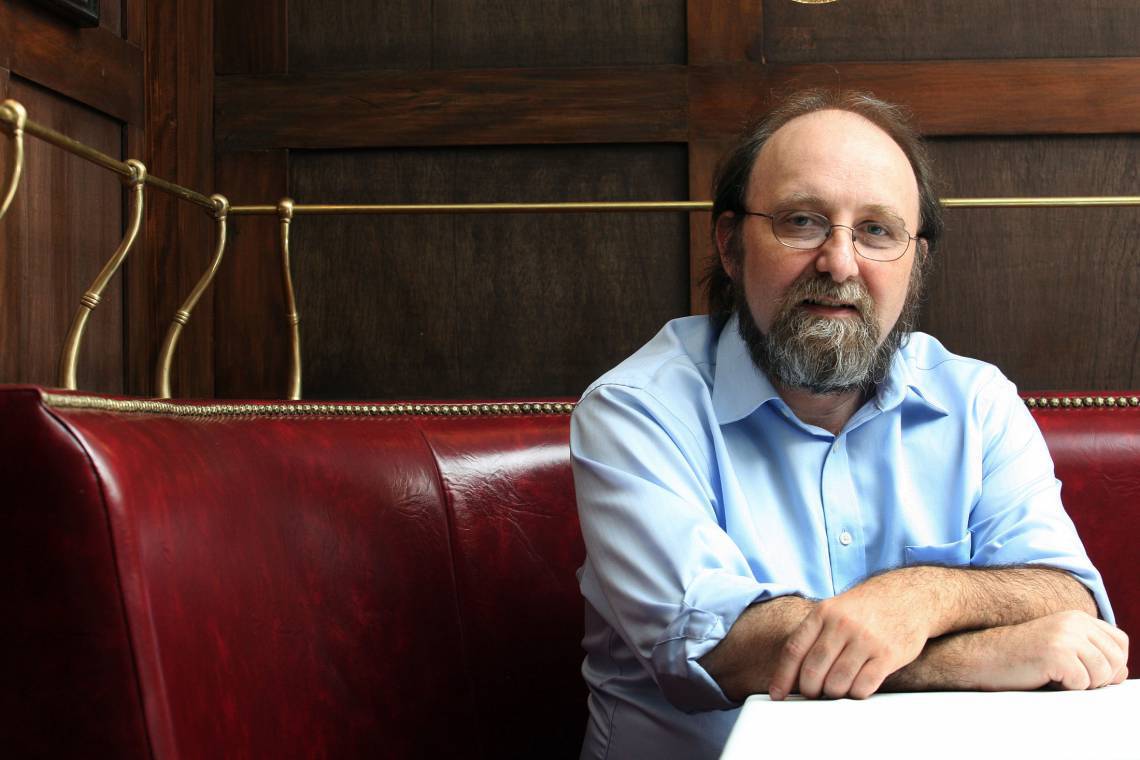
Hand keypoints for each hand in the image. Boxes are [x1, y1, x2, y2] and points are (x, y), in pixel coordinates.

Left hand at [768, 571, 937, 699]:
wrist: (908, 596)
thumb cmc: (866, 608)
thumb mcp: (835, 610)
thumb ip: (815, 635)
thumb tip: (792, 672)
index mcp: (823, 613)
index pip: (794, 650)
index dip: (782, 676)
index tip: (777, 694)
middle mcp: (842, 625)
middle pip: (813, 671)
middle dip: (809, 689)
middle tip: (813, 693)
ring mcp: (865, 640)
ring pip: (837, 683)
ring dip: (832, 694)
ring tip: (836, 689)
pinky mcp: (888, 655)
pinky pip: (863, 687)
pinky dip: (855, 694)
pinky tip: (856, 687)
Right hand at [969, 610, 1128, 690]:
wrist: (982, 655)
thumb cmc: (1019, 657)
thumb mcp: (1060, 648)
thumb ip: (1091, 654)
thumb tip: (1121, 672)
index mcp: (1076, 617)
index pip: (1119, 642)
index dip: (1112, 663)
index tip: (1088, 671)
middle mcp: (1074, 622)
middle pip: (1116, 660)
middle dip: (1099, 678)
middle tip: (1070, 679)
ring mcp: (1065, 636)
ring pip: (1103, 674)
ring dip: (1083, 685)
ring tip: (1056, 678)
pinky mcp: (1056, 653)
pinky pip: (1082, 683)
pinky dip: (1066, 689)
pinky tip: (1045, 678)